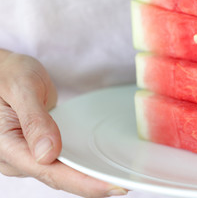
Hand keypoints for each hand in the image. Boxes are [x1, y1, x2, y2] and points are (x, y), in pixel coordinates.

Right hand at [0, 50, 126, 196]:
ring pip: (60, 173)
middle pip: (57, 177)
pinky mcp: (37, 148)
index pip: (48, 171)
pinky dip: (80, 166)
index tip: (110, 186)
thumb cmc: (7, 74)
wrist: (2, 71)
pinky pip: (60, 162)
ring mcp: (27, 154)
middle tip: (123, 186)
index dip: (82, 182)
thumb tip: (48, 153)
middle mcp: (16, 157)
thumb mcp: (20, 88)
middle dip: (91, 185)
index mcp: (7, 145)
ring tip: (117, 180)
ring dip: (87, 178)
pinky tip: (98, 167)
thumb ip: (33, 119)